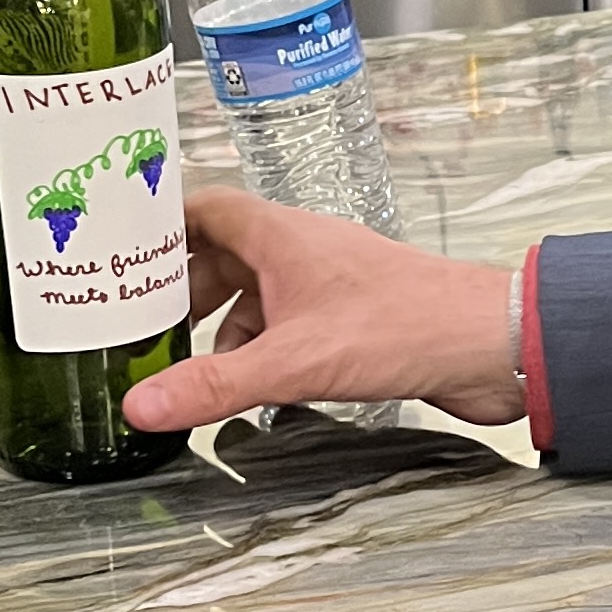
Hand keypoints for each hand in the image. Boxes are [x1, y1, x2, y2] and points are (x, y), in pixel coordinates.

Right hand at [123, 185, 523, 431]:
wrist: (491, 345)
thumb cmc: (407, 325)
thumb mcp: (293, 361)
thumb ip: (215, 385)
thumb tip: (144, 403)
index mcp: (281, 235)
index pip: (205, 208)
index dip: (161, 225)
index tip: (120, 250)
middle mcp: (303, 251)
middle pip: (225, 256)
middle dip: (184, 292)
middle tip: (145, 328)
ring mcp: (330, 285)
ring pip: (259, 296)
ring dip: (225, 330)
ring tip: (192, 370)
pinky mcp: (354, 321)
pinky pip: (291, 327)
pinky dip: (265, 353)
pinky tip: (256, 390)